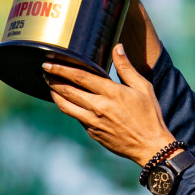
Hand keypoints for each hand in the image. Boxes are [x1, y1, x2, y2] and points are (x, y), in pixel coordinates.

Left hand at [44, 44, 174, 165]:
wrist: (150, 146)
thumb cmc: (150, 115)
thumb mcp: (143, 88)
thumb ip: (126, 67)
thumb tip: (117, 47)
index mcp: (111, 93)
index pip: (79, 76)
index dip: (61, 68)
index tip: (49, 62)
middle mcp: (99, 107)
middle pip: (67, 90)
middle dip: (53, 78)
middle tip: (44, 70)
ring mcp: (93, 122)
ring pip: (66, 105)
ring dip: (54, 94)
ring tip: (49, 84)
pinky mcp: (92, 132)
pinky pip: (75, 117)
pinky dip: (67, 107)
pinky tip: (66, 101)